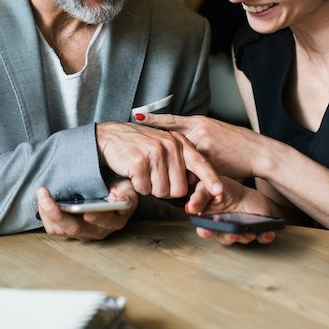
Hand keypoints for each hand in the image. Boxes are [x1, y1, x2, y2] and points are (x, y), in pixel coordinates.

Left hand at [35, 181, 136, 240]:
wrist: (113, 199)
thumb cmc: (119, 191)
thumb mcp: (127, 189)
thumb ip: (127, 194)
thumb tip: (124, 199)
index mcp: (115, 220)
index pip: (103, 221)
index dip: (95, 217)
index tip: (86, 211)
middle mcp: (99, 230)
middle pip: (75, 228)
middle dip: (56, 213)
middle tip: (44, 195)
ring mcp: (84, 233)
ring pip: (61, 230)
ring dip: (47, 213)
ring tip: (42, 194)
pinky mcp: (72, 232)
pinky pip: (55, 229)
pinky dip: (46, 216)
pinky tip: (43, 202)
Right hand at [95, 121, 222, 200]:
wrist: (110, 136)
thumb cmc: (137, 145)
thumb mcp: (163, 146)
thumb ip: (179, 161)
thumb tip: (190, 183)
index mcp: (179, 143)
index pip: (200, 163)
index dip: (210, 179)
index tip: (219, 192)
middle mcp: (170, 146)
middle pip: (179, 188)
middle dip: (166, 190)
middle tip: (153, 177)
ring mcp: (155, 153)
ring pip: (161, 191)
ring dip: (150, 188)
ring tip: (143, 172)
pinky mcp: (140, 161)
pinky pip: (144, 189)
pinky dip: (138, 186)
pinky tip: (133, 172)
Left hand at [135, 112, 260, 178]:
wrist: (258, 152)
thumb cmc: (237, 145)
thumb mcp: (214, 134)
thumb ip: (195, 138)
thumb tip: (178, 146)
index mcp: (198, 122)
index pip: (171, 120)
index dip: (153, 118)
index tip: (136, 115)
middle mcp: (199, 130)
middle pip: (170, 135)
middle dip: (154, 137)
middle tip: (135, 132)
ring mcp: (203, 144)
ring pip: (179, 155)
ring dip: (170, 163)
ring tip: (151, 164)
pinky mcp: (209, 158)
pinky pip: (191, 169)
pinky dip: (185, 175)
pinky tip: (180, 180)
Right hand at [185, 176, 278, 245]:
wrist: (246, 192)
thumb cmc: (225, 190)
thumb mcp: (210, 187)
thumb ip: (200, 196)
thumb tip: (190, 206)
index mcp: (210, 220)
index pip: (205, 229)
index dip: (206, 231)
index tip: (208, 230)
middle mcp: (224, 229)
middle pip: (224, 237)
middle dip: (229, 237)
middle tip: (232, 234)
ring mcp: (240, 231)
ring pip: (242, 239)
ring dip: (246, 237)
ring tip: (250, 232)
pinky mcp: (256, 230)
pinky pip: (261, 237)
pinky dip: (265, 236)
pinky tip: (267, 233)